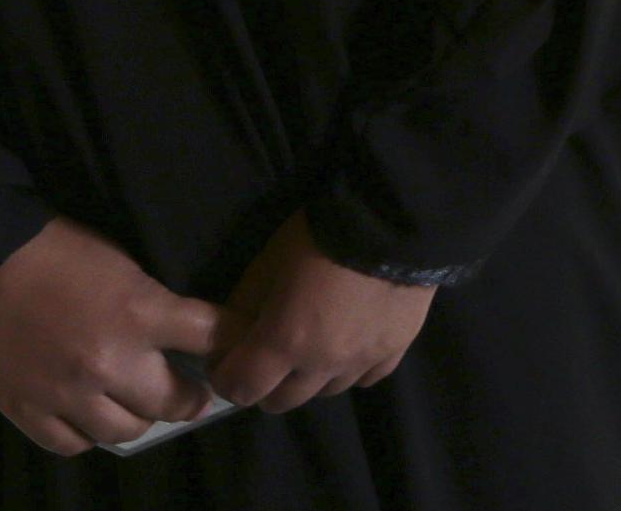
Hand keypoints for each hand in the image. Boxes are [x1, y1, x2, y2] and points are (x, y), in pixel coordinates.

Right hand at [0, 217, 224, 456]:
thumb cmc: (57, 252)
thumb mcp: (122, 265)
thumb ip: (153, 305)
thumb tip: (180, 338)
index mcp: (141, 312)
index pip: (211, 336)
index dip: (231, 344)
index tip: (236, 352)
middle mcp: (111, 362)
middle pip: (172, 403)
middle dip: (189, 398)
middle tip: (190, 393)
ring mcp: (69, 394)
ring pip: (126, 431)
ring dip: (139, 418)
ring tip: (138, 406)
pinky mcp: (30, 413)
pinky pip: (75, 444)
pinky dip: (88, 434)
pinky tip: (90, 417)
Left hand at [209, 214, 434, 414]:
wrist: (390, 218)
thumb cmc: (318, 235)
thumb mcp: (268, 262)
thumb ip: (244, 305)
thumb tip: (230, 332)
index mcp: (284, 342)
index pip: (241, 389)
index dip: (226, 379)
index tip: (225, 363)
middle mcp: (322, 364)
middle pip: (282, 402)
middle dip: (265, 385)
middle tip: (266, 356)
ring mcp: (361, 362)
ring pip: (324, 392)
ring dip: (309, 378)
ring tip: (312, 345)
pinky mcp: (395, 351)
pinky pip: (365, 378)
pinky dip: (350, 369)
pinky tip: (348, 345)